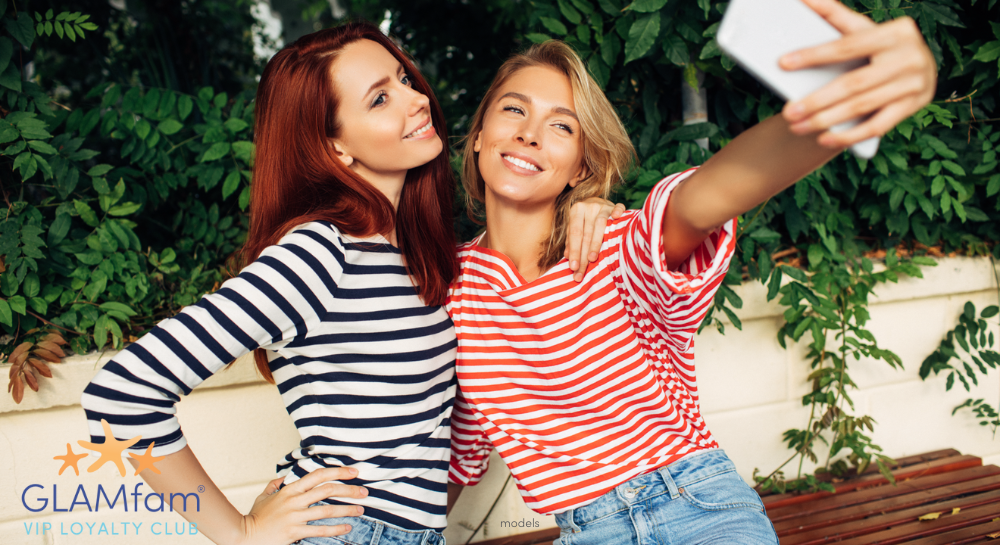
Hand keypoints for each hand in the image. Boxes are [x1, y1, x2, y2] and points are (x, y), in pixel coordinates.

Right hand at [238, 467, 367, 544]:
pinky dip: (335, 528)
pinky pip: (319, 530)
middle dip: (349, 490)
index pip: (318, 475)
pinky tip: (347, 527)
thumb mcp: (263, 496)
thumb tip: (283, 478)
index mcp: (289, 489)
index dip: (338, 472)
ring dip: (346, 509)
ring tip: (361, 509)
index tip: (353, 472)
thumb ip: (274, 485)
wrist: (242, 536)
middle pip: (327, 490)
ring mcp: (294, 516)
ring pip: (326, 510)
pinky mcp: (293, 532)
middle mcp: (294, 500)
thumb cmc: (254, 517)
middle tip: (364, 491)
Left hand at [565, 198, 625, 281]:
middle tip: (581, 272)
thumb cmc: (584, 220)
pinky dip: (618, 212)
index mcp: (576, 210)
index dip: (574, 251)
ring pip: (600, 224)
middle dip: (583, 255)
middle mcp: (589, 206)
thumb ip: (571, 241)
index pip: (575, 234)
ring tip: (592, 259)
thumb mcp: (575, 228)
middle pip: (586, 234)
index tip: (573, 268)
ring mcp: (603, 205)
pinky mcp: (616, 206)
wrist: (597, 201)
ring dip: (596, 243)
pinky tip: (616, 217)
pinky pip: (618, 208)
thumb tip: (567, 256)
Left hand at [779, 0, 935, 147]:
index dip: (813, 55)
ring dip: (826, 120)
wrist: (921, 67)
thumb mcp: (863, 28)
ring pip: (862, 106)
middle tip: (788, 112)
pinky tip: (824, 139)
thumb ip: (834, 14)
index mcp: (895, 32)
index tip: (784, 63)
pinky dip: (849, 135)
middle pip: (852, 84)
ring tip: (798, 127)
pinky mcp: (915, 106)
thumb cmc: (881, 45)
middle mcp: (909, 57)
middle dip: (816, 100)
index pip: (846, 46)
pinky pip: (878, 126)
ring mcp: (915, 84)